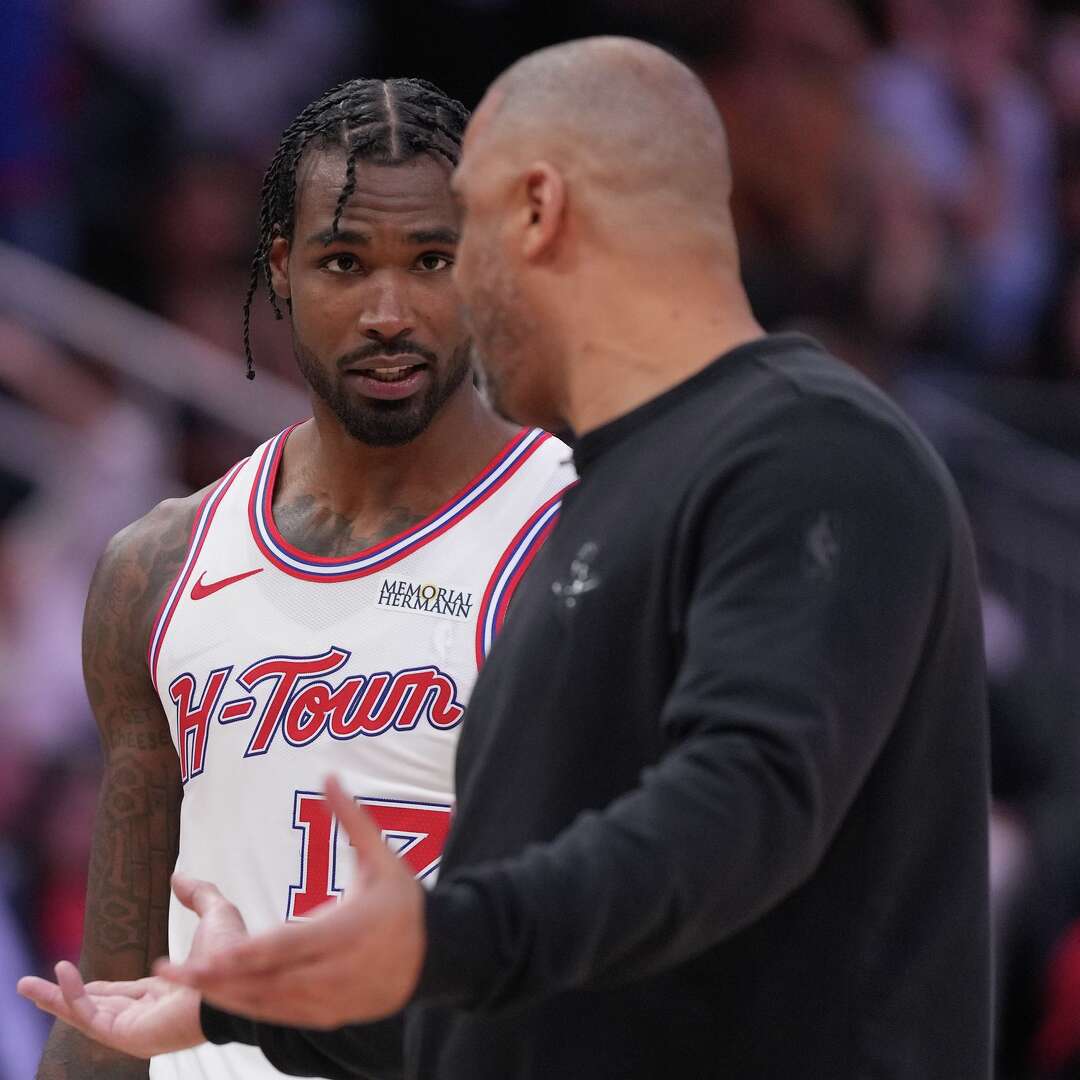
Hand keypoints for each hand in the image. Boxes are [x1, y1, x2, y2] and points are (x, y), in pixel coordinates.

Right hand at [16, 873, 248, 1056]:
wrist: (241, 976)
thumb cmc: (235, 952)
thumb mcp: (215, 913)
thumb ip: (197, 894)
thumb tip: (177, 875)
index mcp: (165, 993)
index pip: (121, 994)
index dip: (95, 985)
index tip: (68, 972)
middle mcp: (149, 1015)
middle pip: (94, 1008)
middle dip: (59, 998)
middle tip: (26, 984)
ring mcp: (137, 1028)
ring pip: (83, 1014)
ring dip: (53, 999)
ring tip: (23, 984)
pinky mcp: (129, 1036)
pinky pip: (90, 1016)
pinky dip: (70, 997)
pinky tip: (59, 973)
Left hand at [157, 775, 425, 1027]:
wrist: (439, 954)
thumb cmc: (405, 901)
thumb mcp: (382, 857)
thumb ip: (352, 819)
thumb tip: (328, 774)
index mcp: (350, 929)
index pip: (288, 945)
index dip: (244, 953)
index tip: (206, 953)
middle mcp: (339, 971)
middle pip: (270, 980)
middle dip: (219, 979)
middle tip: (172, 971)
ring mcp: (335, 999)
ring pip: (272, 1004)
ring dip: (227, 996)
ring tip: (186, 981)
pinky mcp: (334, 1015)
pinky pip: (284, 1017)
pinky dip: (252, 1008)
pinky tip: (224, 995)